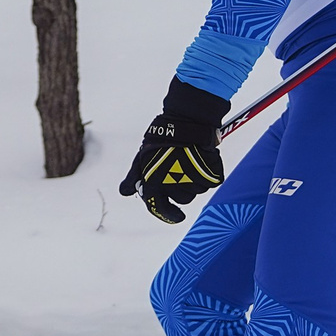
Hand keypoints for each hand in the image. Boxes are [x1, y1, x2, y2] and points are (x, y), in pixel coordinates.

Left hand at [120, 79, 228, 223]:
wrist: (186, 119)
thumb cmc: (162, 137)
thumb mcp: (143, 157)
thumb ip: (134, 176)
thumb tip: (125, 192)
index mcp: (155, 183)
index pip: (160, 208)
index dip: (169, 215)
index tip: (178, 216)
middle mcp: (173, 185)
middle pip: (182, 199)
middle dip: (182, 187)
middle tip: (181, 167)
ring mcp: (193, 181)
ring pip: (197, 190)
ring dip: (195, 179)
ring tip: (190, 159)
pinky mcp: (210, 175)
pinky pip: (211, 181)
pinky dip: (209, 172)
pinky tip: (202, 158)